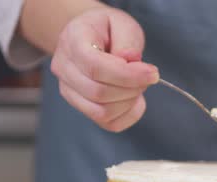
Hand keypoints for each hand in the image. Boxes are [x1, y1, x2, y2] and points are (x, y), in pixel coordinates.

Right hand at [50, 7, 158, 131]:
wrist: (91, 37)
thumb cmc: (108, 29)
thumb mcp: (122, 23)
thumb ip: (127, 40)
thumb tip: (130, 60)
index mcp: (72, 41)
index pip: (95, 67)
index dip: (127, 75)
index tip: (153, 73)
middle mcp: (63, 68)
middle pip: (98, 93)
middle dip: (132, 88)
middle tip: (148, 76)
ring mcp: (69, 91)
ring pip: (102, 112)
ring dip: (129, 102)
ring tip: (139, 85)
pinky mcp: (81, 107)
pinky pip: (108, 123)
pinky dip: (128, 114)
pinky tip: (133, 98)